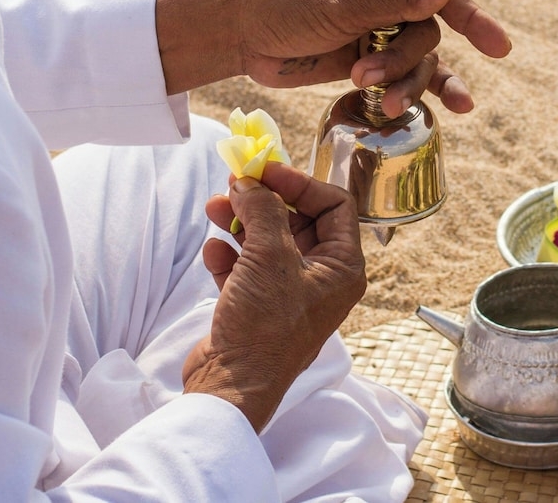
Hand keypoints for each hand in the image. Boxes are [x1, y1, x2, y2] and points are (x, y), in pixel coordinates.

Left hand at [156, 0, 510, 117]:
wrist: (239, 37)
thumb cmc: (279, 5)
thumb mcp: (337, 5)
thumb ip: (392, 4)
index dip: (470, 15)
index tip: (497, 47)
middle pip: (428, 31)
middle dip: (405, 60)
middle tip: (369, 77)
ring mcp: (381, 31)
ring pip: (419, 60)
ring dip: (405, 83)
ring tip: (380, 100)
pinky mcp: (371, 61)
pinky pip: (408, 78)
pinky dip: (423, 93)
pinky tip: (452, 110)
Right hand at [182, 162, 365, 432]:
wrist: (231, 387)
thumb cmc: (264, 327)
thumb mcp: (270, 257)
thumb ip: (264, 211)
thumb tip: (252, 182)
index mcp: (343, 268)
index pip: (336, 206)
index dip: (301, 183)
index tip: (265, 170)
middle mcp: (323, 279)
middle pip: (300, 221)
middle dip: (266, 201)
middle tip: (235, 184)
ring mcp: (290, 294)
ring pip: (270, 242)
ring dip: (243, 222)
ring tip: (214, 208)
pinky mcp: (259, 307)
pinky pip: (248, 267)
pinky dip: (231, 254)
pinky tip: (214, 249)